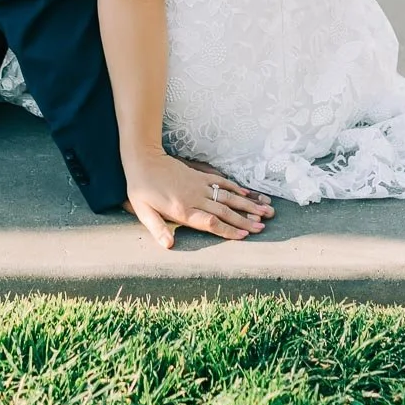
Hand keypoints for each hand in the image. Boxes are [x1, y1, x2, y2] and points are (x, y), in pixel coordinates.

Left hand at [123, 152, 274, 248]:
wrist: (143, 159)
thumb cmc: (141, 188)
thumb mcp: (143, 211)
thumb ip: (157, 228)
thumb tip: (169, 245)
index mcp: (183, 210)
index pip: (211, 223)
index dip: (228, 230)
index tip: (245, 235)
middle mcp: (195, 198)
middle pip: (225, 211)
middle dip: (245, 220)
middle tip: (263, 227)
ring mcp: (199, 185)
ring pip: (228, 196)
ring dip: (247, 204)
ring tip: (264, 210)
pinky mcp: (199, 176)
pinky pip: (221, 182)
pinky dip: (235, 188)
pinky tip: (247, 193)